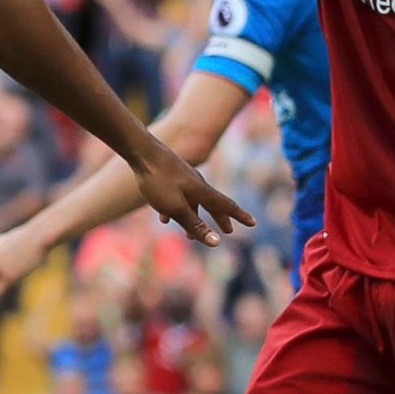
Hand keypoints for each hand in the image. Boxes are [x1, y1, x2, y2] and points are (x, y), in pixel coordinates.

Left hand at [128, 139, 252, 246]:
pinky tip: (163, 216)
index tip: (253, 223)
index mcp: (202, 191)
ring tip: (188, 234)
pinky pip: (178, 195)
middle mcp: (197, 183)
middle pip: (212, 203)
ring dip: (194, 217)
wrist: (141, 151)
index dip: (240, 216)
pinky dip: (176, 208)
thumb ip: (195, 225)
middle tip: (228, 230)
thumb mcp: (176, 208)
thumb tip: (217, 243)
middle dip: (219, 218)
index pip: (227, 205)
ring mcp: (184, 178)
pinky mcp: (170, 175)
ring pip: (193, 201)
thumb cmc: (158, 181)